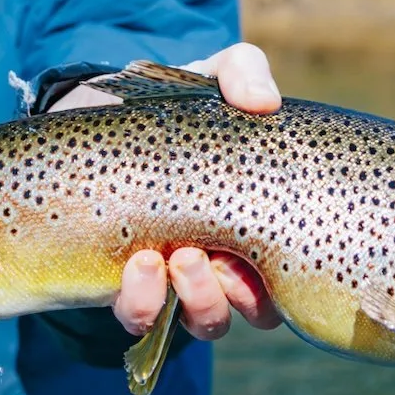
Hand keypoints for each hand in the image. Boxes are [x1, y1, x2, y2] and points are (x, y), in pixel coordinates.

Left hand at [93, 42, 285, 339]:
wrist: (99, 116)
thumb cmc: (174, 106)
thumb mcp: (210, 78)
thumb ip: (243, 72)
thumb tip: (264, 102)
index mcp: (258, 220)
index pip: (294, 273)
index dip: (295, 276)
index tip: (275, 252)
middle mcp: (227, 258)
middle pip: (257, 310)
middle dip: (244, 295)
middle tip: (219, 259)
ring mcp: (178, 277)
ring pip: (204, 321)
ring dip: (200, 300)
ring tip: (178, 259)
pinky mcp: (128, 285)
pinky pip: (142, 317)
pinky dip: (146, 301)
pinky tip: (140, 263)